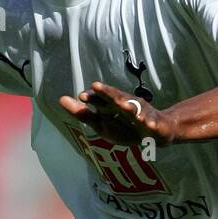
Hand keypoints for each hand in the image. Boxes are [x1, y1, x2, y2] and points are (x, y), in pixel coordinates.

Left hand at [59, 83, 175, 146]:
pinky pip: (152, 124)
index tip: (81, 96)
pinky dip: (150, 124)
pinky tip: (147, 124)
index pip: (101, 99)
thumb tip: (60, 99)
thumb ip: (82, 113)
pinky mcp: (154, 124)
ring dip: (129, 107)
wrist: (157, 131)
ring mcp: (142, 114)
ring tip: (122, 105)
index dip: (93, 97)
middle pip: (117, 98)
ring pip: (135, 109)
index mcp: (113, 105)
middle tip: (96, 87)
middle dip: (108, 94)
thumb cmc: (124, 125)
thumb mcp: (101, 122)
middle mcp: (127, 105)